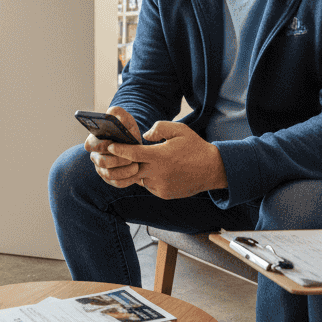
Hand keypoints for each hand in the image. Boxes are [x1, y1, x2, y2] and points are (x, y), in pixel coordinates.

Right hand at [85, 106, 143, 186]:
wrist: (137, 146)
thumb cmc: (128, 131)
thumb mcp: (125, 120)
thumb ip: (118, 113)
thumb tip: (110, 113)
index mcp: (94, 140)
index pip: (89, 145)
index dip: (100, 145)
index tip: (112, 143)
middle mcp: (95, 156)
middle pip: (101, 161)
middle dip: (116, 160)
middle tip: (130, 158)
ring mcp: (102, 169)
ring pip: (109, 174)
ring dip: (123, 171)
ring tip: (136, 166)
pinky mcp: (111, 180)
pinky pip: (117, 183)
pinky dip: (127, 180)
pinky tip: (136, 174)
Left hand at [106, 121, 226, 198]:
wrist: (212, 169)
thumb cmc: (195, 147)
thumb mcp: (179, 130)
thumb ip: (159, 128)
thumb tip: (144, 136)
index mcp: (159, 155)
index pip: (132, 153)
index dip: (118, 149)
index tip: (109, 146)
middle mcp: (157, 172)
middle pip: (130, 170)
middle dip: (121, 164)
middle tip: (115, 158)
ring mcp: (160, 185)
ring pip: (140, 179)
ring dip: (139, 172)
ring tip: (148, 163)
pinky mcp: (164, 194)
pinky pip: (149, 186)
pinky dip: (149, 179)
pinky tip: (160, 172)